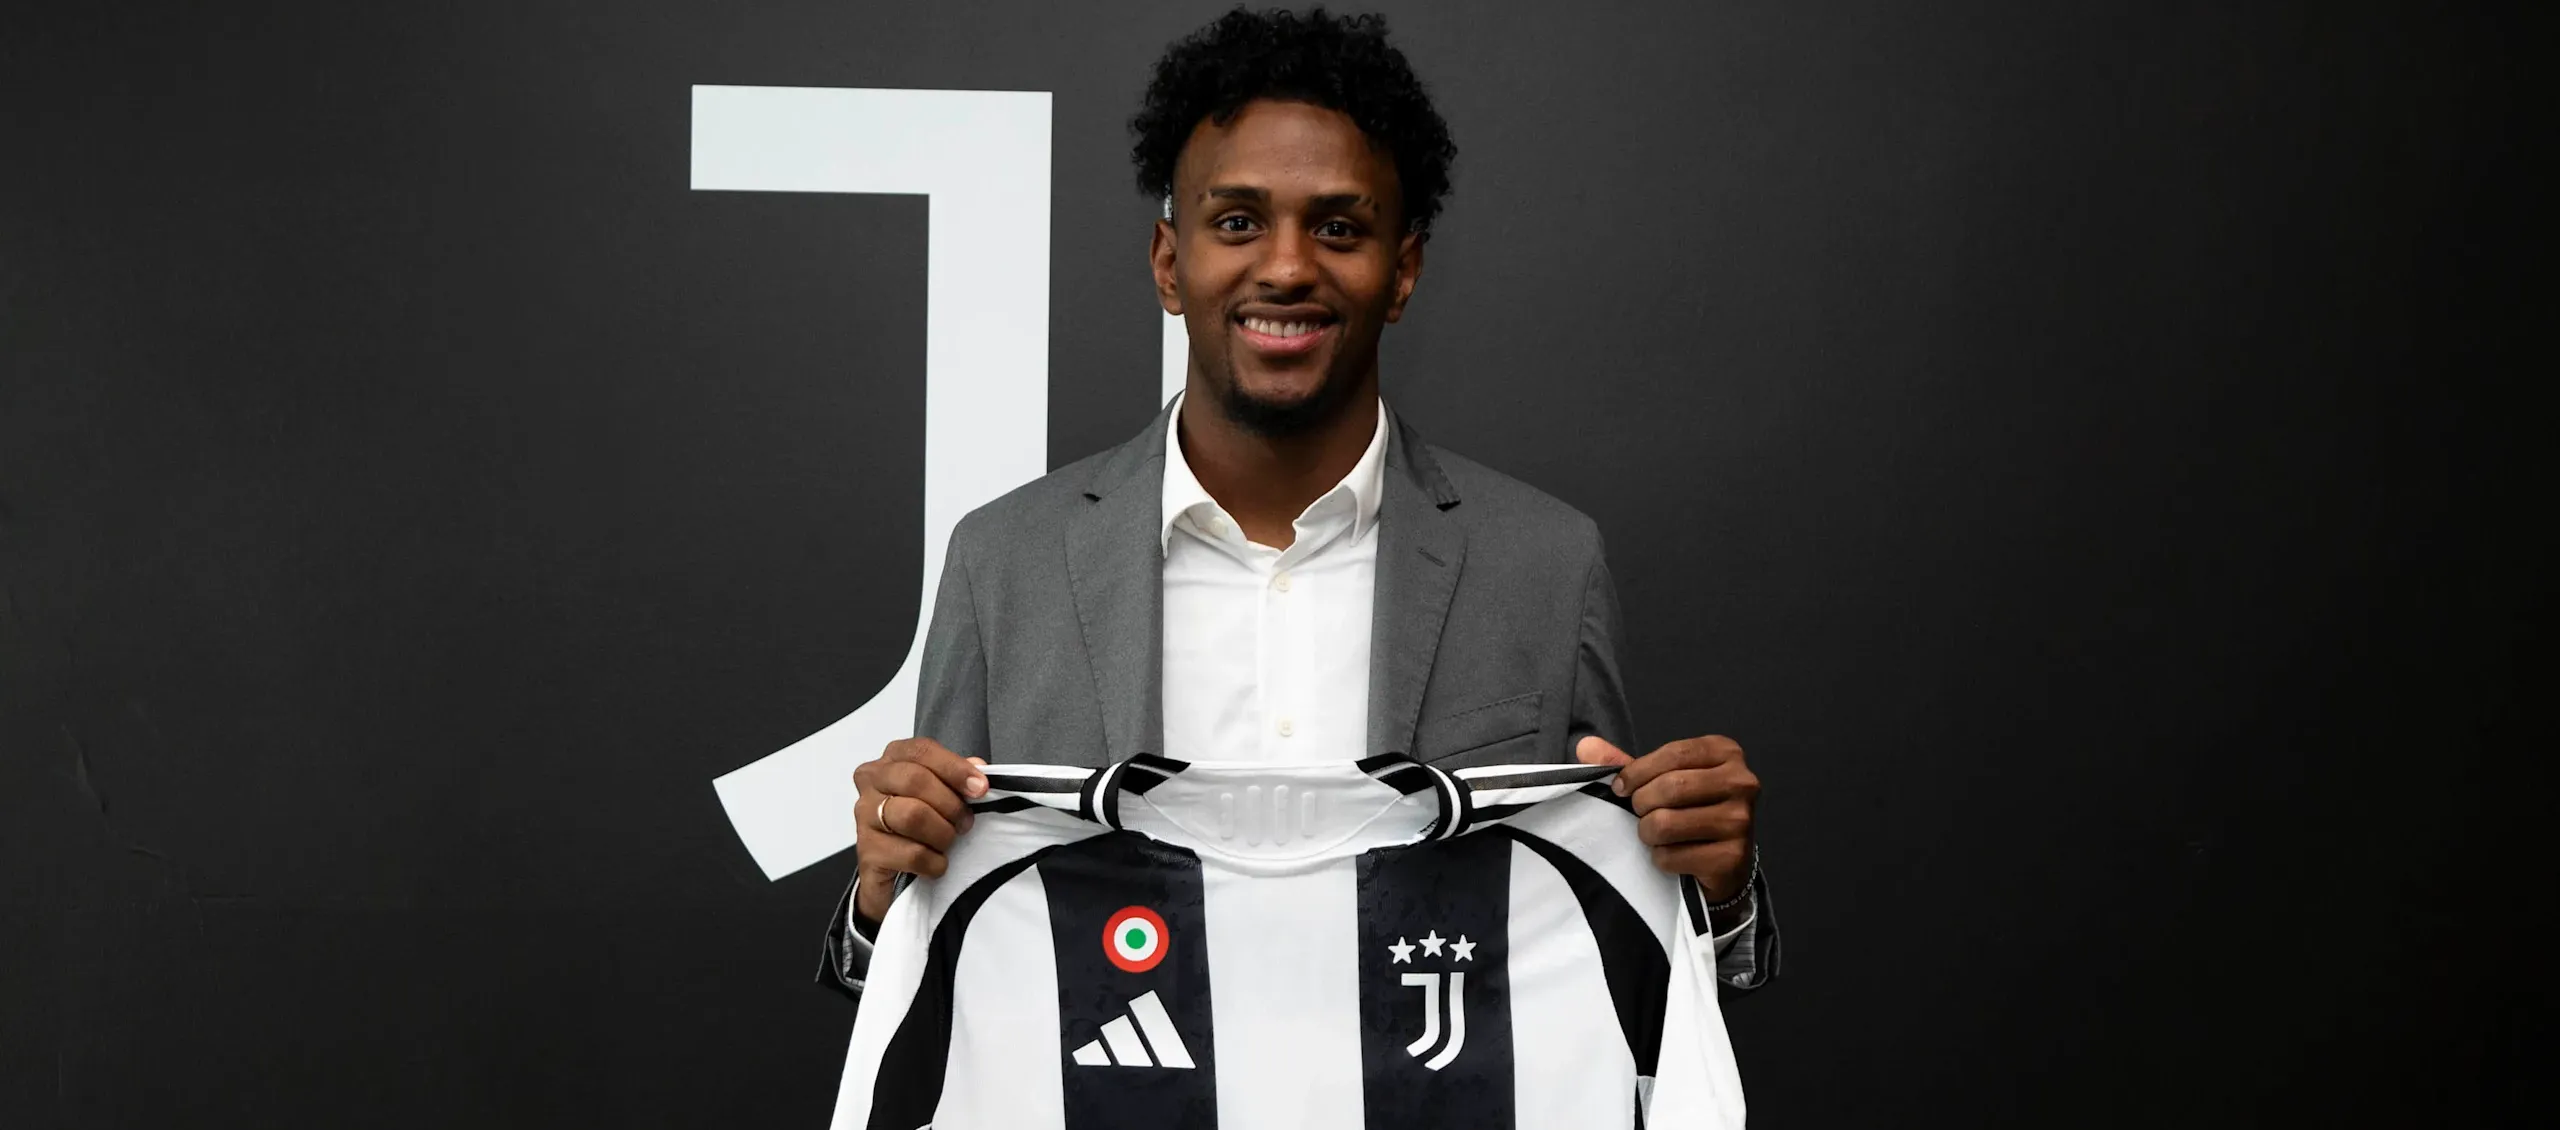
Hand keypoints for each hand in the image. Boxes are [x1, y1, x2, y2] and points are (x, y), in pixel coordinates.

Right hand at [850, 737, 987, 922]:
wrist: (891, 874)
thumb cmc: (917, 827)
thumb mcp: (939, 796)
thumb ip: (956, 778)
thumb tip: (978, 769)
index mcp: (890, 761)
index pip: (921, 751)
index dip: (955, 768)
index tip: (980, 787)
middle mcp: (871, 783)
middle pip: (915, 780)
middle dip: (950, 804)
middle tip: (965, 822)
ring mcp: (864, 817)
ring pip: (912, 816)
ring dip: (942, 833)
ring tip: (947, 843)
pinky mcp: (867, 852)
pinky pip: (912, 853)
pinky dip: (934, 862)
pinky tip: (936, 864)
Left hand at [1577, 734, 1758, 913]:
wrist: (1724, 862)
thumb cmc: (1690, 810)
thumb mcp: (1662, 779)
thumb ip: (1625, 762)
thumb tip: (1585, 745)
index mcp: (1726, 753)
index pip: (1673, 754)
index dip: (1637, 772)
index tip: (1620, 788)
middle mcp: (1742, 782)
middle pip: (1672, 787)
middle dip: (1641, 804)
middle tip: (1640, 814)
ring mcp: (1741, 821)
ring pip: (1667, 823)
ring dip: (1648, 833)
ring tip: (1655, 834)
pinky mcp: (1732, 857)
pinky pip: (1673, 856)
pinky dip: (1661, 859)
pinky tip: (1672, 855)